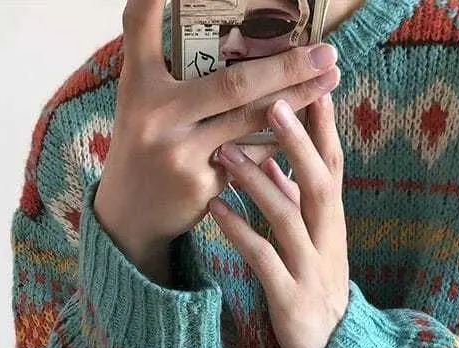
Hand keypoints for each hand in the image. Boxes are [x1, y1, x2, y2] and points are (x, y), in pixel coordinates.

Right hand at [92, 0, 339, 282]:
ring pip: (251, 120)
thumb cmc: (143, 146)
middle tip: (324, 50)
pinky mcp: (203, 185)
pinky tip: (310, 120)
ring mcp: (182, 154)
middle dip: (285, 65)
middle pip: (232, 83)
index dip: (153, 0)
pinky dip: (281, 136)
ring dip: (297, 99)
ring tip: (328, 79)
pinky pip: (254, 155)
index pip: (140, 27)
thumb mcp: (140, 102)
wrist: (130, 215)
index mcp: (139, 86)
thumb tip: (205, 24)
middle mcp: (158, 117)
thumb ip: (163, 65)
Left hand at [209, 92, 348, 347]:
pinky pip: (263, 257)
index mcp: (332, 221)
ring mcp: (310, 266)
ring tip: (226, 151)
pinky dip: (240, 230)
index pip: (333, 165)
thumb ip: (297, 201)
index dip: (324, 127)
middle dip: (297, 143)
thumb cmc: (314, 281)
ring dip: (258, 181)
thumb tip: (277, 160)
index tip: (311, 83)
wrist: (329, 343)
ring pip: (287, 216)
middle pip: (318, 182)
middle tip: (273, 103)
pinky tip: (216, 207)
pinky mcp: (289, 295)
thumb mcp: (312, 238)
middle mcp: (327, 238)